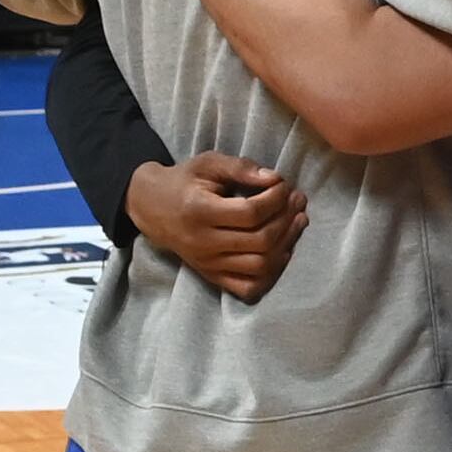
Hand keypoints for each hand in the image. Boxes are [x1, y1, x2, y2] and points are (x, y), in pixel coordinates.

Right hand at [128, 152, 303, 300]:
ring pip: (260, 266)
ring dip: (286, 244)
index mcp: (199, 212)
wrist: (152, 209)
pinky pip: (249, 288)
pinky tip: (282, 250)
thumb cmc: (185, 182)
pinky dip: (272, 273)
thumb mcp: (208, 164)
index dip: (276, 198)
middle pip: (261, 241)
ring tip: (297, 221)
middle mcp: (203, 243)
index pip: (251, 213)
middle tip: (298, 201)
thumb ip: (241, 167)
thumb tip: (275, 179)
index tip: (284, 185)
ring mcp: (208, 264)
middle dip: (287, 219)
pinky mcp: (212, 276)